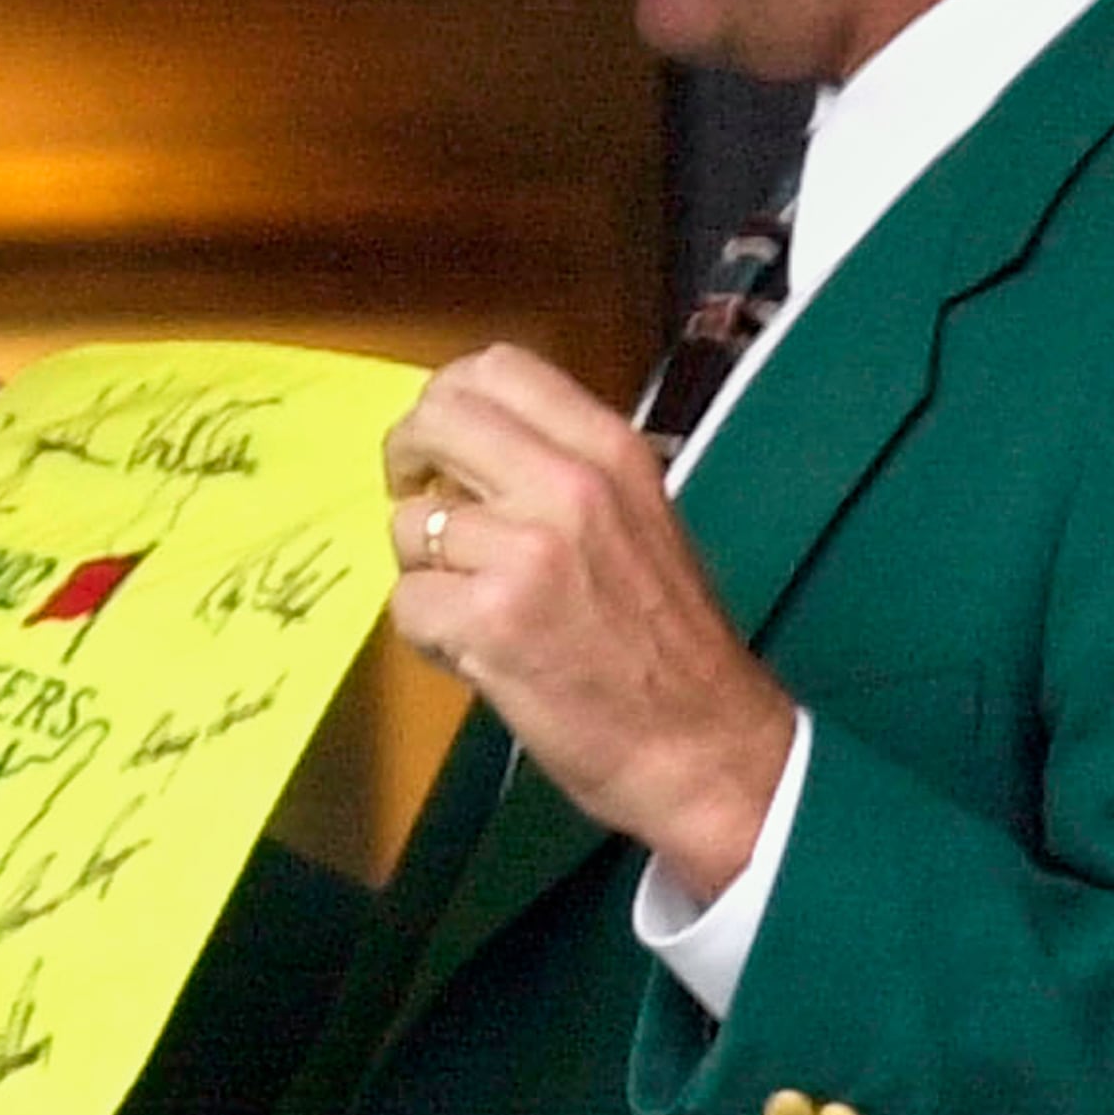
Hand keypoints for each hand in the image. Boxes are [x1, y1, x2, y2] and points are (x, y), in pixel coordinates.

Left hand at [382, 343, 795, 898]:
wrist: (707, 747)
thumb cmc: (671, 641)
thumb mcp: (639, 519)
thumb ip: (563, 474)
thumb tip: (469, 450)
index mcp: (610, 450)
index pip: (497, 368)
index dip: (448, 400)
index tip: (445, 447)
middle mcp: (568, 485)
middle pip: (436, 420)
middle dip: (406, 460)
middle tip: (419, 505)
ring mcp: (527, 551)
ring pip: (409, 525)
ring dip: (422, 569)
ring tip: (470, 606)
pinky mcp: (491, 621)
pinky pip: (407, 602)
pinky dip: (427, 634)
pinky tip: (473, 653)